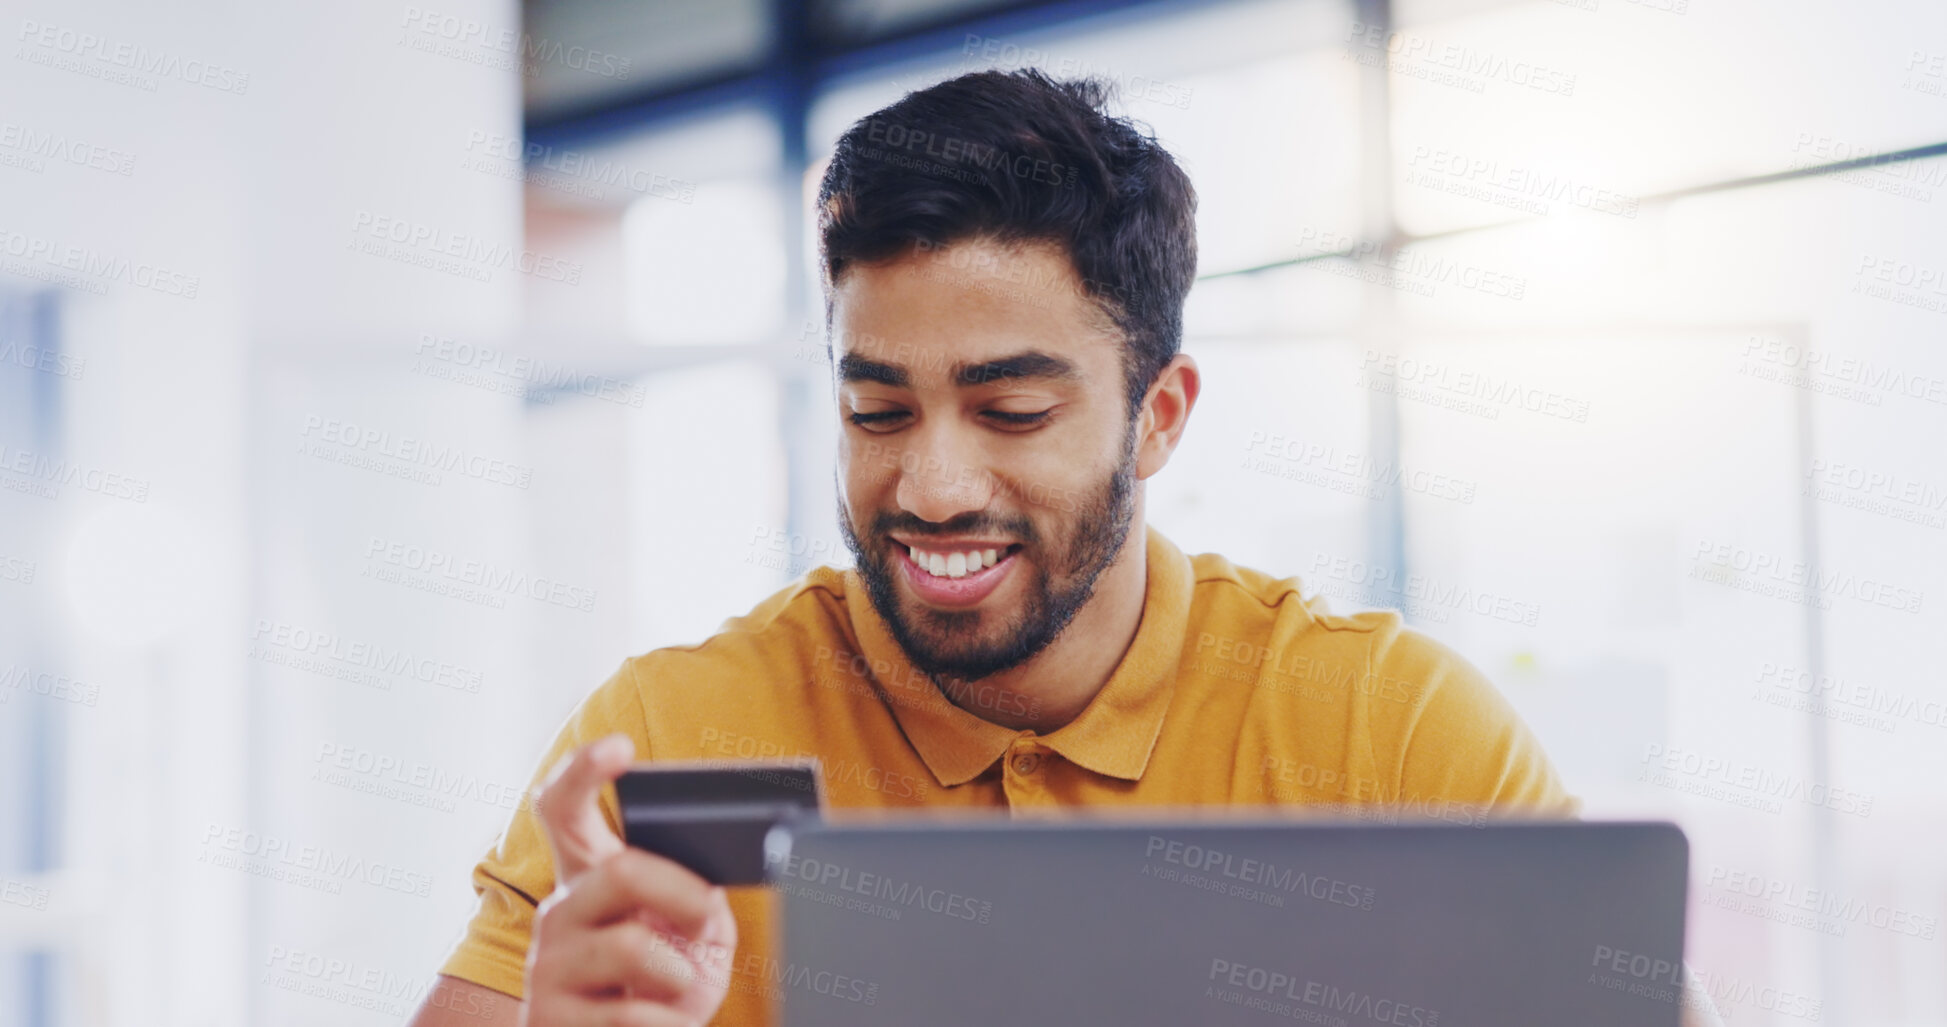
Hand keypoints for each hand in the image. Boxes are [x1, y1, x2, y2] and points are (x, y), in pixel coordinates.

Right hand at [523, 735, 737, 1025]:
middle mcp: (557, 913)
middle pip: (622, 871)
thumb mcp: (693, 940)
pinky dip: (668, 1025)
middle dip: (686, 894)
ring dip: (679, 974)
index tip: (620, 747)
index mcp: (588, 880)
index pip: (563, 808)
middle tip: (708, 922)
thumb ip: (699, 903)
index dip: (583, 770)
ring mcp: (545, 967)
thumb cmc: (664, 990)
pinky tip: (665, 1026)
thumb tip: (708, 893)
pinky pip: (630, 1014)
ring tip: (678, 991)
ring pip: (630, 946)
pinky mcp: (546, 1021)